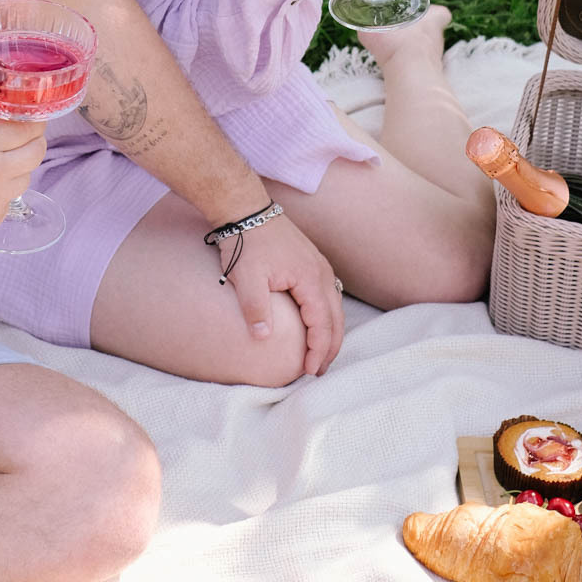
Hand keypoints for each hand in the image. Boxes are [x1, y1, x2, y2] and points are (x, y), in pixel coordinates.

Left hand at [224, 213, 343, 376]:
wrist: (246, 209)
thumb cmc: (246, 242)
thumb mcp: (247, 277)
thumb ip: (255, 309)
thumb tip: (263, 337)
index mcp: (310, 279)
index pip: (322, 324)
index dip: (317, 351)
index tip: (308, 371)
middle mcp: (322, 273)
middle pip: (336, 319)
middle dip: (329, 348)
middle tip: (318, 372)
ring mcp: (319, 266)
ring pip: (335, 307)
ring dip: (330, 333)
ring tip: (320, 355)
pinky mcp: (312, 263)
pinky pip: (327, 296)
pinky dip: (326, 316)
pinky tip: (316, 325)